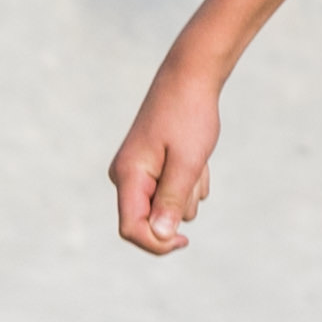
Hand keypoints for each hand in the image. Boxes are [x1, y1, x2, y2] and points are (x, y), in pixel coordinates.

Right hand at [111, 66, 223, 255]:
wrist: (190, 78)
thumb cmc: (189, 117)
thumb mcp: (187, 162)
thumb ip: (171, 201)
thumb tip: (161, 237)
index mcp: (127, 176)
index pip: (131, 229)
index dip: (157, 243)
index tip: (184, 242)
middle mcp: (126, 177)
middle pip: (150, 220)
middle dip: (178, 205)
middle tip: (194, 173)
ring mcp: (138, 173)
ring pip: (168, 208)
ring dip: (188, 191)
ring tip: (196, 160)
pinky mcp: (152, 168)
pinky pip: (175, 192)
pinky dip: (190, 180)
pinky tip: (195, 155)